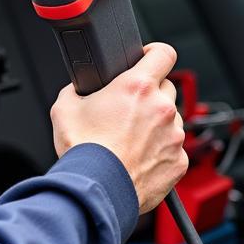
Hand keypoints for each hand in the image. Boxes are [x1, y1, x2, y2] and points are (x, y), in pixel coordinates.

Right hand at [50, 42, 186, 213]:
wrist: (96, 190)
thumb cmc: (83, 151)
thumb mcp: (65, 107)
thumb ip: (77, 89)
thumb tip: (79, 88)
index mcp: (137, 87)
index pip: (163, 53)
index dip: (155, 52)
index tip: (148, 58)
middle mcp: (162, 108)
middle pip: (167, 87)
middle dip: (150, 94)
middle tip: (128, 108)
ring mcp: (174, 136)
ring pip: (171, 120)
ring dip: (155, 124)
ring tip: (129, 140)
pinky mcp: (178, 162)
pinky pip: (173, 149)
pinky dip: (159, 151)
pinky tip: (137, 158)